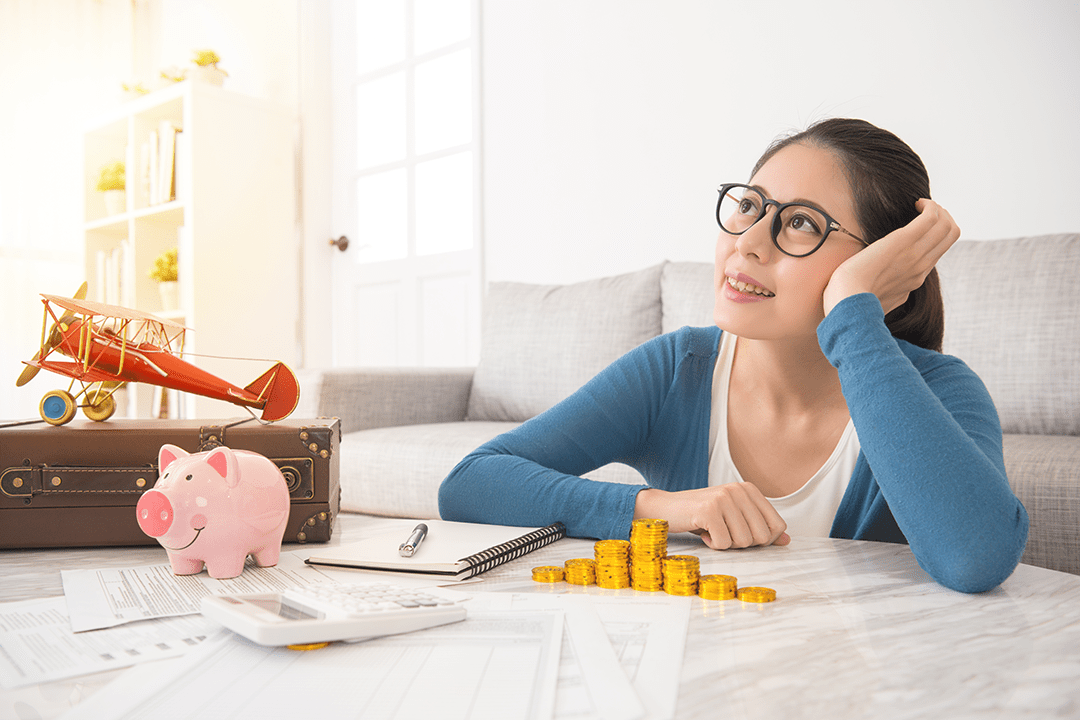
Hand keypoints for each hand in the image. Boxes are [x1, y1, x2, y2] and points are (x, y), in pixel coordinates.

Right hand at [634, 484, 789, 549]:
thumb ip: (760, 527)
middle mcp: (739, 490)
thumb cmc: (701, 516)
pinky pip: (723, 543)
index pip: (778, 526)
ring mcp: (724, 498)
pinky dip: (712, 545)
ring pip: (743, 542)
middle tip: (724, 532)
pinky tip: (703, 532)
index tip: (741, 533)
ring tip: (713, 530)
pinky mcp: (709, 510)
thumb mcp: (734, 519)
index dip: (763, 539)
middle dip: (743, 543)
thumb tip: (787, 540)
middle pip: (762, 537)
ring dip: (726, 544)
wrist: (665, 508)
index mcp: (749, 489)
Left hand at [823, 199, 959, 316]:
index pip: (939, 251)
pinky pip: (932, 218)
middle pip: (951, 236)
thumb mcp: (880, 299)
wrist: (846, 299)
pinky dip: (929, 206)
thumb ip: (891, 290)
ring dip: (937, 209)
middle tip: (924, 210)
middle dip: (943, 217)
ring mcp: (916, 254)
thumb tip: (891, 287)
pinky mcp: (904, 241)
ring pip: (947, 226)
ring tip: (920, 205)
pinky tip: (916, 203)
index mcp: (915, 279)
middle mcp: (921, 267)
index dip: (936, 233)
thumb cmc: (853, 300)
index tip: (920, 224)